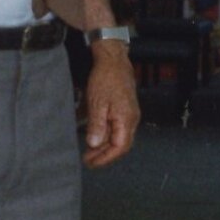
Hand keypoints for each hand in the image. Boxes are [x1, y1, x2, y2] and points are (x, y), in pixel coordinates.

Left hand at [82, 41, 139, 168]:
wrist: (113, 57)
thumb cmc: (106, 77)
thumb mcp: (97, 102)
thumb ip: (97, 125)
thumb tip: (94, 144)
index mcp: (127, 119)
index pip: (119, 147)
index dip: (105, 158)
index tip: (91, 163)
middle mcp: (131, 118)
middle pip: (120, 143)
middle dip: (104, 153)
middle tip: (87, 159)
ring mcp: (129, 112)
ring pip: (117, 135)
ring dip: (103, 143)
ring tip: (88, 149)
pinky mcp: (124, 106)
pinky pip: (116, 125)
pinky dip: (105, 132)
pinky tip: (93, 133)